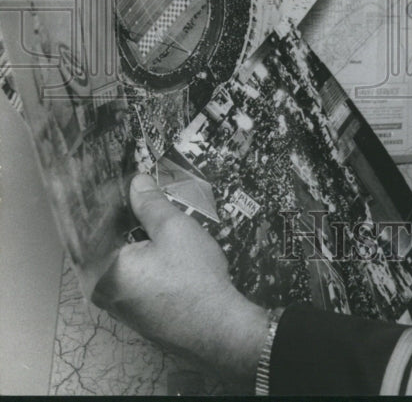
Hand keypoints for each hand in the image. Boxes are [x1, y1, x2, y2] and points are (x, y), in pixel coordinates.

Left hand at [92, 174, 269, 385]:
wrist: (218, 327)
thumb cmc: (194, 279)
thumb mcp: (174, 229)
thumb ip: (150, 204)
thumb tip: (136, 183)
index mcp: (102, 270)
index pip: (95, 225)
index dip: (112, 199)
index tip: (126, 181)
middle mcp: (102, 291)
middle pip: (108, 244)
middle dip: (127, 220)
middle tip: (146, 196)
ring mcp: (119, 306)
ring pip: (123, 261)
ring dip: (138, 240)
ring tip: (159, 219)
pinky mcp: (137, 313)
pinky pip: (134, 278)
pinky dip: (145, 261)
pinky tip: (166, 250)